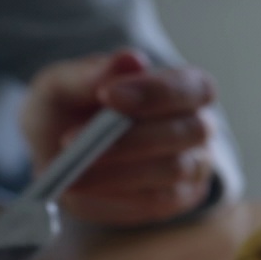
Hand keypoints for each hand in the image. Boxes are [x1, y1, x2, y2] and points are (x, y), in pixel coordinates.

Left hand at [19, 49, 218, 226]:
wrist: (61, 157)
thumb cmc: (70, 112)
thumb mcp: (62, 86)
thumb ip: (90, 74)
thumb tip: (132, 60)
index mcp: (185, 88)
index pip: (195, 87)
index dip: (158, 92)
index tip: (108, 95)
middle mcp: (199, 127)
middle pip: (190, 131)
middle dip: (132, 137)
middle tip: (72, 139)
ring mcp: (194, 166)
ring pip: (173, 168)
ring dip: (117, 168)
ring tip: (69, 168)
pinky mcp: (177, 198)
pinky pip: (156, 199)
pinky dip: (114, 191)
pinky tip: (80, 185)